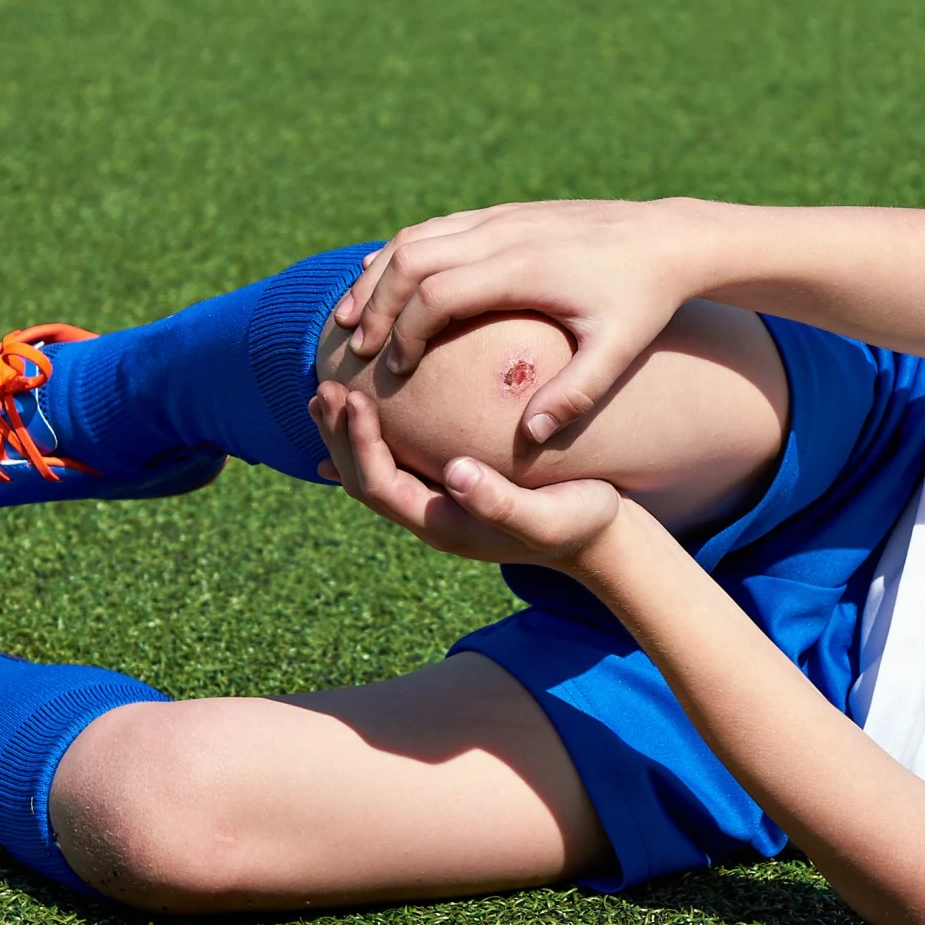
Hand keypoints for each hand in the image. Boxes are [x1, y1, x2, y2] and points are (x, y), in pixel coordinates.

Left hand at [312, 382, 630, 569]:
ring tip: (327, 394)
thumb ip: (499, 502)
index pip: (378, 485)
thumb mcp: (547, 516)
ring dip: (347, 435)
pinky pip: (396, 463)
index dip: (359, 444)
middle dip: (339, 436)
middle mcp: (431, 517)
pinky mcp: (451, 487)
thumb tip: (455, 472)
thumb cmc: (580, 521)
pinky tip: (360, 414)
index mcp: (443, 525)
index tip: (354, 398)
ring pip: (372, 471)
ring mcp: (438, 503)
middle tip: (324, 388)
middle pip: (361, 480)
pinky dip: (370, 439)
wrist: (601, 535)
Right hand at [332, 199, 709, 443]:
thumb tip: (532, 439)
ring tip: (350, 320)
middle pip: (410, 258)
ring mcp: (500, 217)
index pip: (437, 295)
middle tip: (354, 349)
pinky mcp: (503, 213)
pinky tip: (381, 281)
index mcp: (524, 268)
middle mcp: (503, 233)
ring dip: (377, 277)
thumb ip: (575, 395)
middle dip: (373, 304)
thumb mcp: (618, 352)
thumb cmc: (644, 302)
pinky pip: (435, 228)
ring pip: (415, 237)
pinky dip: (400, 254)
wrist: (668, 237)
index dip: (404, 333)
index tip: (394, 371)